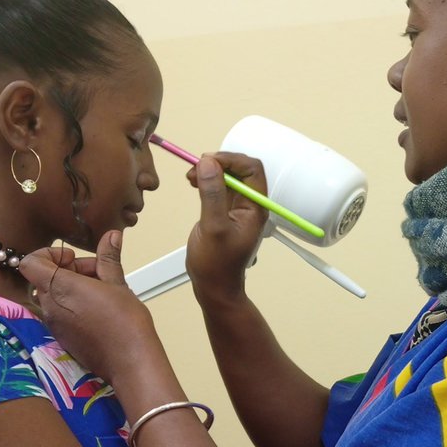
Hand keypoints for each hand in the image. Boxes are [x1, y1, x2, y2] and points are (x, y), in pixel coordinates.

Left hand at [19, 231, 159, 385]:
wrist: (129, 361)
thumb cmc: (125, 321)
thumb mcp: (117, 283)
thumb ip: (108, 258)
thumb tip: (111, 235)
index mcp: (59, 288)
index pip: (30, 262)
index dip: (49, 255)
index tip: (74, 258)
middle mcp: (49, 306)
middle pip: (45, 278)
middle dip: (70, 270)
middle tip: (99, 274)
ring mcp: (53, 324)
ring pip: (53, 296)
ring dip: (72, 287)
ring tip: (102, 292)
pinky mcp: (61, 337)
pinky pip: (59, 313)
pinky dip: (73, 305)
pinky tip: (99, 311)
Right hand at [186, 153, 269, 305]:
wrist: (214, 286)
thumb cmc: (216, 264)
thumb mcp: (213, 227)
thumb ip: (212, 194)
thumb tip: (208, 163)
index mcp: (255, 207)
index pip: (252, 169)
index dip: (231, 159)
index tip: (208, 160)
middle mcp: (250, 204)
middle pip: (240, 169)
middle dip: (218, 163)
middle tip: (196, 168)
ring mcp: (237, 207)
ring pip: (228, 176)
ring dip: (210, 170)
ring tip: (191, 177)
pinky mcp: (224, 210)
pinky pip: (219, 186)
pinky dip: (206, 180)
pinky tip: (193, 183)